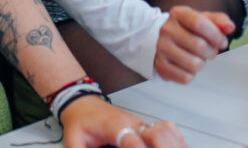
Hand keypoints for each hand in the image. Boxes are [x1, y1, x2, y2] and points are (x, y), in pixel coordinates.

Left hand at [59, 95, 184, 146]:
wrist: (83, 103)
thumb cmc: (81, 121)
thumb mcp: (73, 140)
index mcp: (115, 126)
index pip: (133, 141)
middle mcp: (132, 123)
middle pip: (155, 136)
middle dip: (160, 147)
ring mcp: (140, 123)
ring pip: (164, 133)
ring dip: (169, 144)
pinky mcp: (144, 126)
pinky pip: (165, 131)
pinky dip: (172, 140)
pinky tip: (174, 145)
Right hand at [154, 5, 233, 82]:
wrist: (167, 40)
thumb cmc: (189, 29)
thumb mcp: (204, 19)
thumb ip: (220, 21)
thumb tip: (230, 27)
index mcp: (178, 14)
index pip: (200, 23)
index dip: (216, 35)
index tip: (222, 41)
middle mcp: (167, 29)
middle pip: (199, 46)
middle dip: (212, 52)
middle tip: (210, 50)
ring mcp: (161, 48)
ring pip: (194, 64)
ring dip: (202, 63)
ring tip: (198, 57)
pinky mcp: (160, 66)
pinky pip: (186, 78)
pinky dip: (191, 74)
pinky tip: (187, 65)